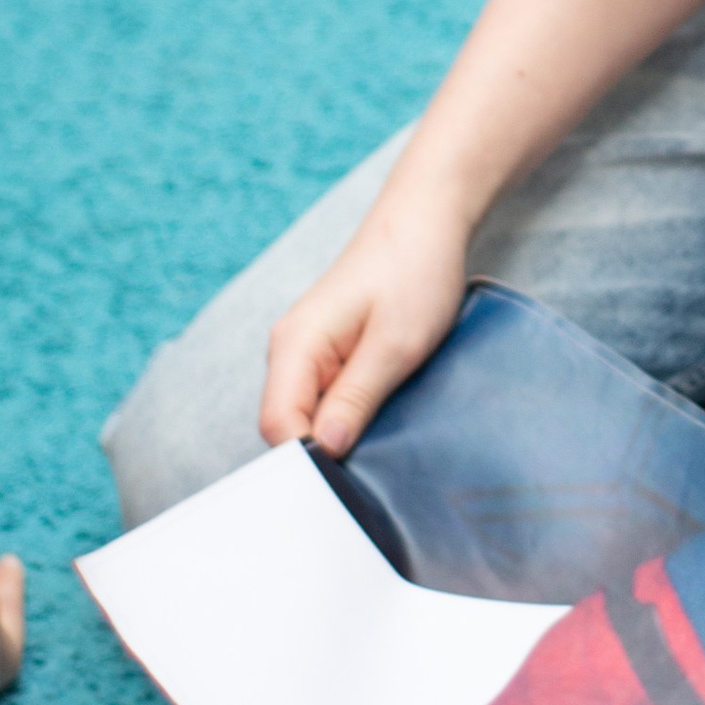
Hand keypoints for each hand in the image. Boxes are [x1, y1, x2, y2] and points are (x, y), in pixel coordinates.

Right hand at [262, 198, 469, 460]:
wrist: (426, 221)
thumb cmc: (414, 272)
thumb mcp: (395, 344)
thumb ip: (355, 398)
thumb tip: (326, 451)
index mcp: (295, 346)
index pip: (278, 427)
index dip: (310, 460)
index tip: (351, 483)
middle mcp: (290, 351)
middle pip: (288, 427)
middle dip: (324, 453)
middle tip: (375, 471)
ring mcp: (307, 353)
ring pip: (308, 416)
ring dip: (341, 434)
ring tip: (383, 444)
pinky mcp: (329, 354)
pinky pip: (326, 400)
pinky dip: (349, 416)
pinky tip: (381, 421)